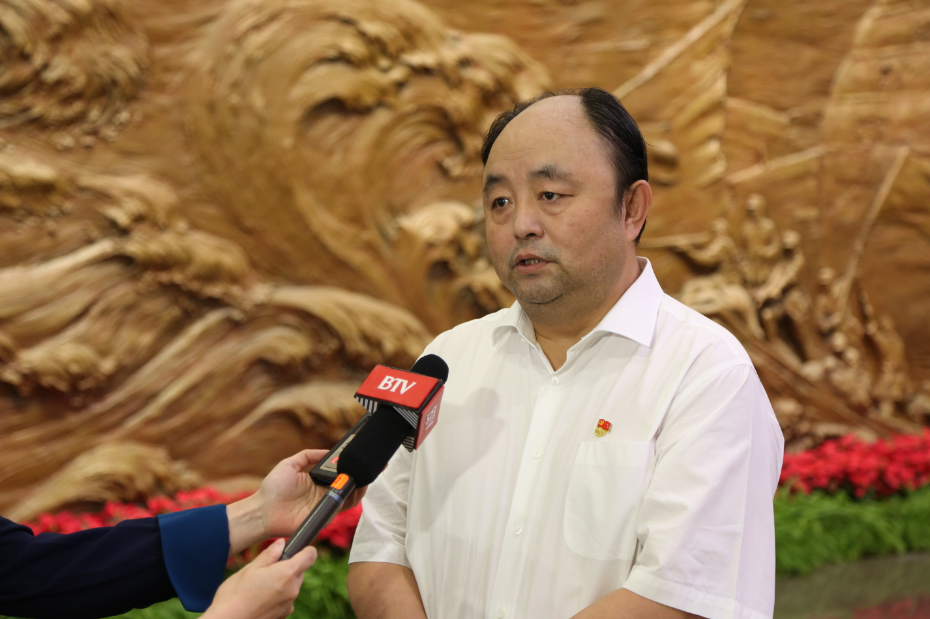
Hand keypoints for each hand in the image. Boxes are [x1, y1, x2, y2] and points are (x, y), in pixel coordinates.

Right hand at [203, 539, 315, 618]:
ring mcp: (289, 604)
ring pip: (292, 586)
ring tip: (259, 587)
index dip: (305, 549)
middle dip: (287, 567)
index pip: (310, 556)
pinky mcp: (283, 616)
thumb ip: (269, 555)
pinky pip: (286, 600)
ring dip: (282, 583)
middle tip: (266, 570)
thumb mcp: (250, 569)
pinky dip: (277, 597)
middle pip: (299, 572)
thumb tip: (281, 543)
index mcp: (287, 573)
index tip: (297, 549)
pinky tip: (259, 599)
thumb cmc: (234, 595)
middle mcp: (292, 590)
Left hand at [227, 449, 366, 553]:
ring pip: (350, 495)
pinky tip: (358, 487)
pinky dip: (353, 497)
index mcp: (317, 481)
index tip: (359, 456)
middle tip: (371, 464)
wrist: (263, 511)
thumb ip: (307, 455)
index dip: (349, 466)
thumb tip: (327, 451)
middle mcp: (324, 493)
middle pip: (348, 484)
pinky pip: (343, 507)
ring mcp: (325, 504)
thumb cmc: (273, 488)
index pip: (338, 473)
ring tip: (367, 474)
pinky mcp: (325, 515)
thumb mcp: (290, 464)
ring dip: (360, 485)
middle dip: (361, 474)